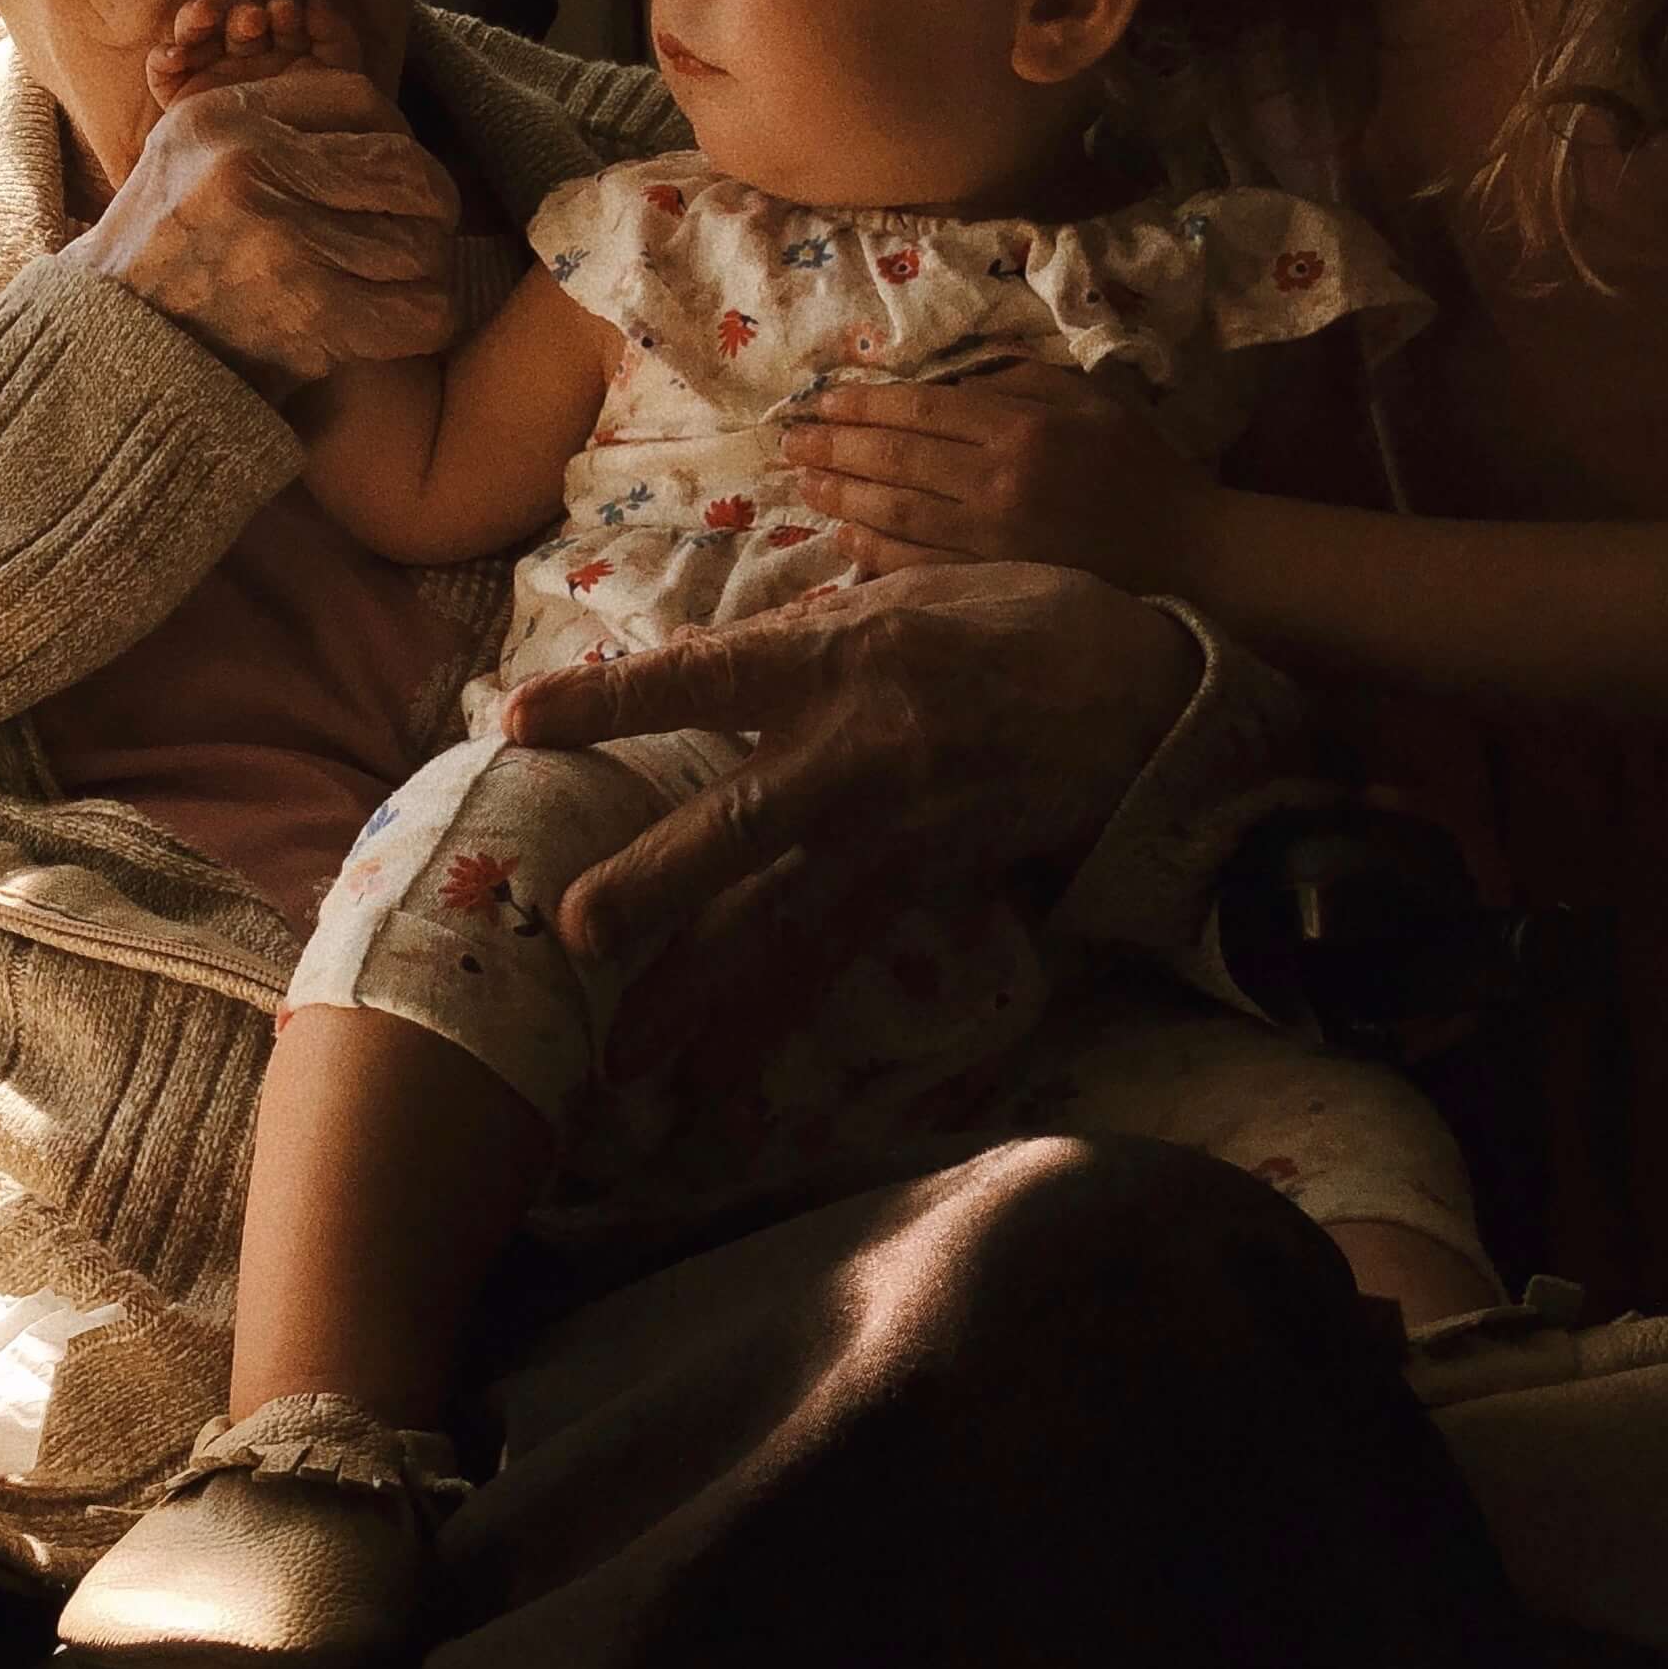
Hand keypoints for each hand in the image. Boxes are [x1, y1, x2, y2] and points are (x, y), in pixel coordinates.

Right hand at [76, 56, 457, 401]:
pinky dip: (425, 315)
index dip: (394, 131)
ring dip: (426, 261)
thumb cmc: (165, 240)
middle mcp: (254, 172)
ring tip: (399, 270)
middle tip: (414, 221)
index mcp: (228, 118)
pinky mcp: (311, 317)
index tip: (386, 168)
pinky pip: (425, 310)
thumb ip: (276, 114)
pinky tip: (397, 313)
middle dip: (428, 198)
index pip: (362, 98)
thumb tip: (383, 115)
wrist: (111, 339)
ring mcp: (285, 246)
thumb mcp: (191, 142)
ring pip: (425, 241)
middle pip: (408, 167)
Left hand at [500, 561, 1202, 1077]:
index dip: (611, 699)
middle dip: (657, 885)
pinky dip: (775, 1023)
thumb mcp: (906, 588)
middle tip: (572, 937)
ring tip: (620, 1059)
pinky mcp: (929, 887)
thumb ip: (805, 630)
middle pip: (740, 826)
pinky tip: (719, 1080)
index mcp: (838, 654)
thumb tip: (712, 652)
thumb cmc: (1020, 618)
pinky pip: (837, 962)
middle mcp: (860, 749)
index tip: (520, 721)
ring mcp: (896, 830)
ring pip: (782, 921)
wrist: (1147, 691)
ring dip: (699, 994)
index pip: (702, 675)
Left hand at [779, 360, 1199, 588]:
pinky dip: (875, 549)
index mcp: (1023, 430)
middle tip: (790, 441)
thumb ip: (1020, 383)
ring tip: (805, 482)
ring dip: (843, 497)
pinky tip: (845, 535)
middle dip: (837, 449)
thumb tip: (948, 387)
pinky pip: (919, 564)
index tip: (822, 401)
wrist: (1187, 553)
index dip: (865, 405)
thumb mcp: (1091, 399)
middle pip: (897, 461)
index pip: (922, 411)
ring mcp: (994, 540)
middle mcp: (999, 484)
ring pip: (897, 514)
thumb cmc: (1139, 467)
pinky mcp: (996, 581)